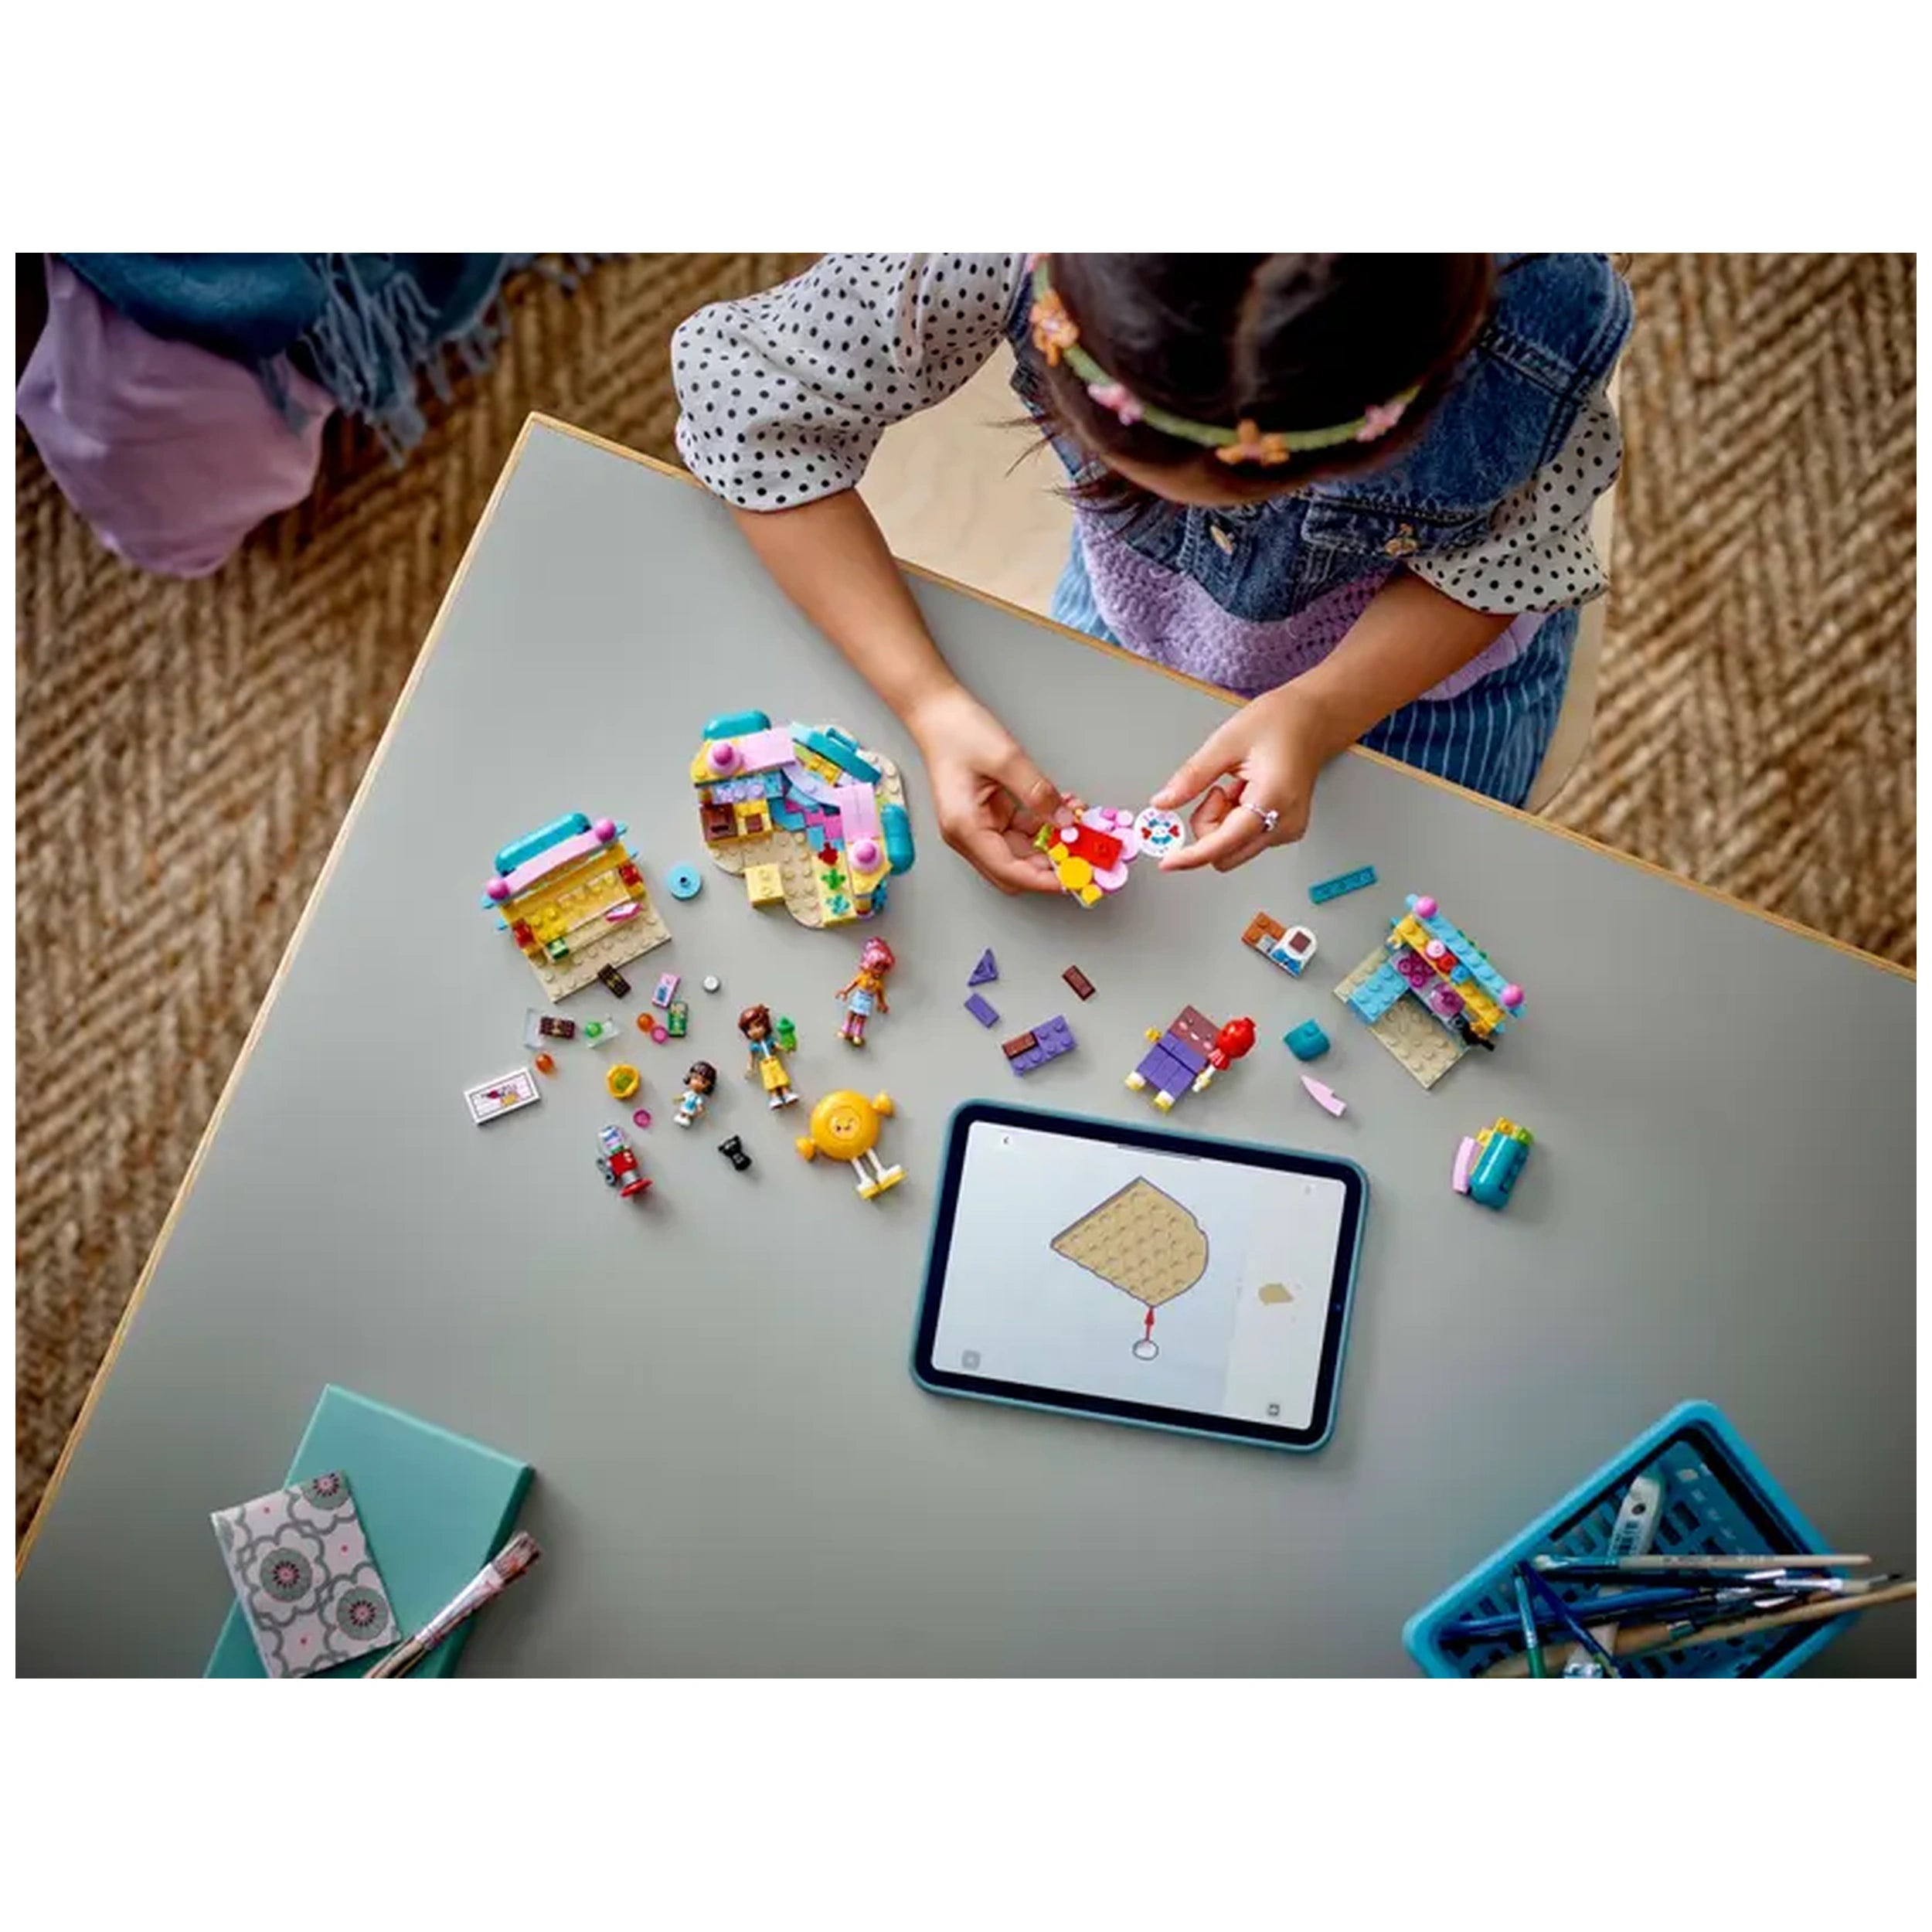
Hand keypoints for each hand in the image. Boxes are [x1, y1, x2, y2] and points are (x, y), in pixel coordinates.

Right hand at [906, 684, 1063, 894]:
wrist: (936, 712)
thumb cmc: (956, 732)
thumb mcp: (1005, 759)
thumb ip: (1037, 793)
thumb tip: (1064, 821)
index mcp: (964, 827)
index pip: (1009, 870)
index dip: (1044, 879)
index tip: (1073, 877)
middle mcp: (967, 834)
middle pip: (1014, 869)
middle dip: (1049, 867)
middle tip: (1084, 860)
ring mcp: (977, 826)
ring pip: (1020, 852)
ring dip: (1049, 845)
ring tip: (1080, 832)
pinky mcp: (987, 816)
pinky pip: (1019, 832)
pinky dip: (1042, 828)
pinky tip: (1063, 814)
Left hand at [1149, 684, 1336, 872]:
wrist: (1312, 720)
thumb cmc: (1279, 723)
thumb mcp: (1226, 742)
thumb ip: (1192, 777)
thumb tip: (1163, 802)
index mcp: (1273, 799)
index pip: (1225, 843)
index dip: (1192, 855)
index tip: (1168, 861)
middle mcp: (1285, 822)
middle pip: (1226, 853)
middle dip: (1209, 826)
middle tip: (1218, 788)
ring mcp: (1287, 829)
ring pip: (1232, 848)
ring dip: (1221, 821)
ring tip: (1237, 785)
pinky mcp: (1285, 830)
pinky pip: (1244, 839)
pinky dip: (1234, 819)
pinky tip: (1246, 792)